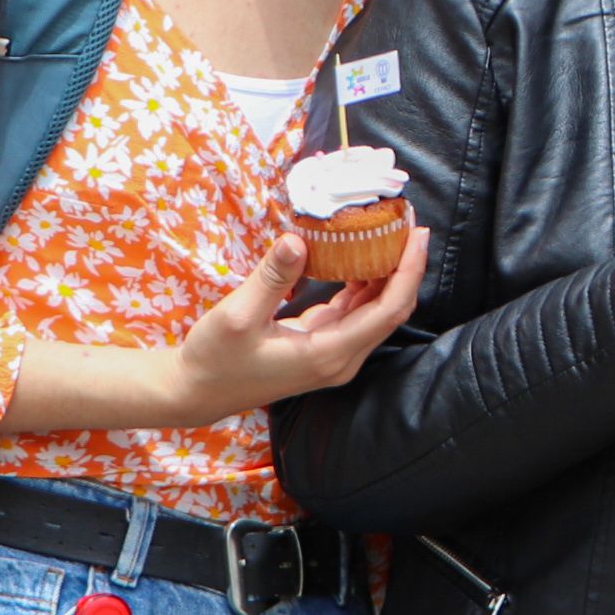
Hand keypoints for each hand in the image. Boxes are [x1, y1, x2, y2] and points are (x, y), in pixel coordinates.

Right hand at [169, 229, 423, 411]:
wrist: (196, 391)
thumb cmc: (215, 359)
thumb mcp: (238, 316)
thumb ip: (272, 278)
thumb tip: (296, 239)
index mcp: (329, 353)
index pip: (389, 310)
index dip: (409, 271)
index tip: (417, 234)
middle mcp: (341, 358)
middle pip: (391, 310)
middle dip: (406, 266)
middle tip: (408, 222)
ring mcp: (334, 355)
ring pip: (375, 311)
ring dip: (387, 273)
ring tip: (389, 231)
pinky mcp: (322, 346)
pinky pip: (354, 312)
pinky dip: (362, 283)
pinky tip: (360, 254)